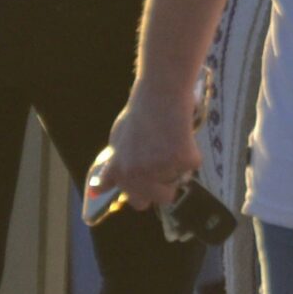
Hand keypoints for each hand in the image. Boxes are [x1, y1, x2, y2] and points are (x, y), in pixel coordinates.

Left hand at [93, 85, 199, 218]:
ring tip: (171, 140)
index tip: (151, 183)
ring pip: (180, 180)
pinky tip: (182, 134)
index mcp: (121, 172)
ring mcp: (160, 168)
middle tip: (168, 163)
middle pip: (162, 198)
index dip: (148, 192)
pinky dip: (192, 151)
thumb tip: (98, 189)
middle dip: (168, 185)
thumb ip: (112, 169)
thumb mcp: (117, 142)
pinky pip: (194, 165)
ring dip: (179, 165)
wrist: (160, 92)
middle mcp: (137, 174)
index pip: (137, 200)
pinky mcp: (182, 160)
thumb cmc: (139, 113)